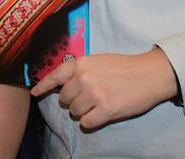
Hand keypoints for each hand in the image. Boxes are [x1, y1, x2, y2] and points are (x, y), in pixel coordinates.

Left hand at [30, 48, 179, 130]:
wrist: (150, 74)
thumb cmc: (124, 66)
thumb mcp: (98, 61)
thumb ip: (80, 70)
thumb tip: (63, 84)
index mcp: (81, 63)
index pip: (54, 76)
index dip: (42, 86)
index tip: (34, 93)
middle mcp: (84, 78)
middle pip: (64, 99)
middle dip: (72, 101)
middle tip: (88, 97)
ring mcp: (94, 94)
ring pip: (75, 112)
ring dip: (83, 111)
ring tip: (98, 103)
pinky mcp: (106, 110)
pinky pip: (86, 123)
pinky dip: (92, 121)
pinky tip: (102, 113)